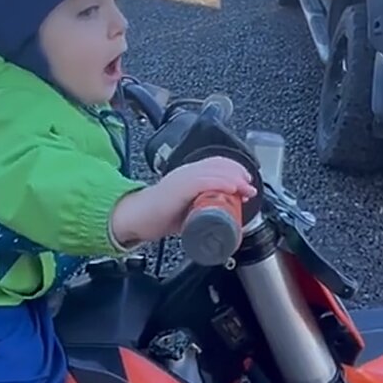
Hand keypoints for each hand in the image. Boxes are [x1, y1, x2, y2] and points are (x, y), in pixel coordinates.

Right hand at [111, 157, 256, 246]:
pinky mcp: (177, 188)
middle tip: (249, 188)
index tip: (247, 183)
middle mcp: (186, 172)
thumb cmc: (156, 215)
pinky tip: (231, 189)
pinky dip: (219, 184)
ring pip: (214, 171)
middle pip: (219, 164)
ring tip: (245, 190)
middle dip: (239, 174)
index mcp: (189, 174)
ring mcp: (182, 179)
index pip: (217, 163)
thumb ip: (202, 208)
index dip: (235, 170)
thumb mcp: (186, 208)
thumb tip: (223, 217)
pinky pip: (202, 182)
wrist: (133, 219)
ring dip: (234, 180)